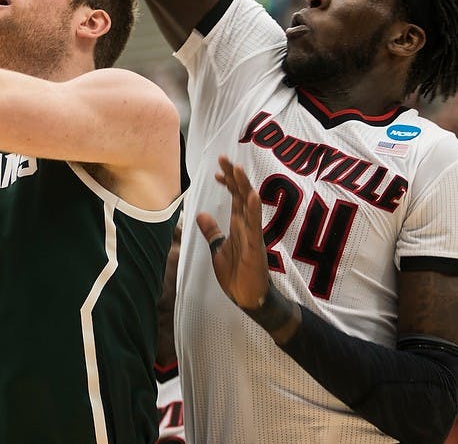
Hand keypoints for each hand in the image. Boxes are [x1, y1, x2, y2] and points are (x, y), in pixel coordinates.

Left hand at [195, 156, 270, 309]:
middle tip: (224, 158)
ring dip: (244, 187)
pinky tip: (251, 196)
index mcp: (238, 225)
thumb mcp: (218, 248)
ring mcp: (252, 235)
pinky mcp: (255, 247)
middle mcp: (246, 226)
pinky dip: (253, 210)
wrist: (247, 298)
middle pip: (241, 195)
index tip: (218, 170)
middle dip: (234, 176)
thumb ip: (212, 231)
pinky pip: (255, 226)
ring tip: (238, 169)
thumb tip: (201, 214)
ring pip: (249, 206)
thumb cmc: (237, 274)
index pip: (235, 197)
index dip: (228, 182)